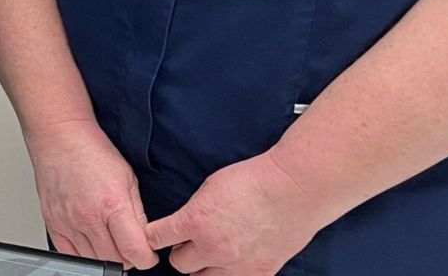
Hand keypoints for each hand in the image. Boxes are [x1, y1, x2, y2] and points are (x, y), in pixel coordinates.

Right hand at [24, 118, 159, 269]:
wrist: (60, 137)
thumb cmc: (92, 151)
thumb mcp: (129, 178)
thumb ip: (138, 213)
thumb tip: (145, 238)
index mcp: (112, 205)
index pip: (135, 251)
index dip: (147, 258)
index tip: (148, 254)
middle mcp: (87, 217)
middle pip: (115, 260)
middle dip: (128, 257)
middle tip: (129, 243)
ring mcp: (67, 222)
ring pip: (93, 259)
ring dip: (106, 255)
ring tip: (110, 237)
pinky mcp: (52, 223)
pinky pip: (69, 254)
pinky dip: (83, 253)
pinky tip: (90, 240)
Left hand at [144, 152, 328, 274]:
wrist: (294, 189)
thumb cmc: (253, 181)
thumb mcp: (209, 187)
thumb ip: (193, 211)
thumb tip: (182, 226)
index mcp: (196, 221)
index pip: (157, 238)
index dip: (153, 236)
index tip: (154, 235)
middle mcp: (213, 247)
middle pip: (178, 264)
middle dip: (180, 252)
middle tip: (188, 242)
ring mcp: (236, 265)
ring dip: (201, 266)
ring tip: (210, 251)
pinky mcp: (259, 273)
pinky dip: (226, 274)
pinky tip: (231, 261)